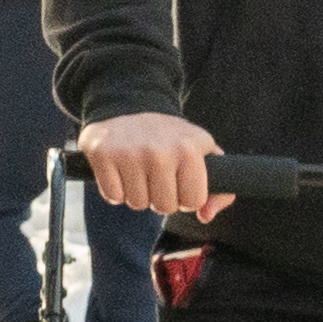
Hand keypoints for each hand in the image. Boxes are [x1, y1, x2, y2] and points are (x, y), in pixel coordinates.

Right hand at [79, 112, 227, 216]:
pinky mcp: (103, 155)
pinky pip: (113, 197)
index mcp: (191, 148)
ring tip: (138, 171)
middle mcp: (162, 150)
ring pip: (137, 204)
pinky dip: (115, 190)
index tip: (179, 180)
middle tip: (156, 176)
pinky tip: (120, 170)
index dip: (186, 196)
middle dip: (160, 198)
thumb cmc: (170, 138)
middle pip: (164, 207)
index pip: (194, 201)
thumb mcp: (202, 153)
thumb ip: (218, 191)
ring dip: (137, 194)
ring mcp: (130, 152)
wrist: (129, 105)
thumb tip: (205, 216)